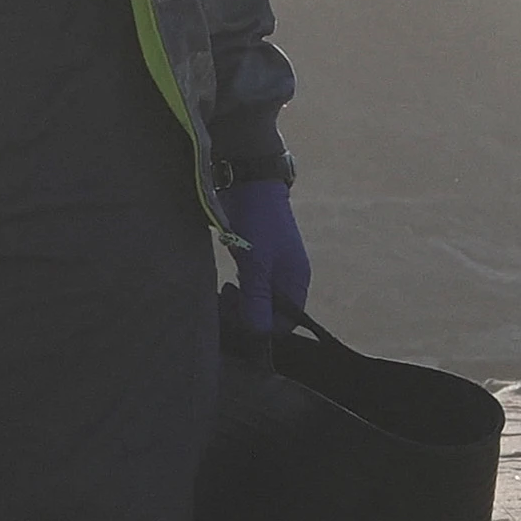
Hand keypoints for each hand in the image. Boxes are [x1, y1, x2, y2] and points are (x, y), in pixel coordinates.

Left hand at [219, 177, 309, 344]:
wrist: (250, 185)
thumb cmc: (258, 224)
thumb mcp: (256, 265)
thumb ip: (256, 301)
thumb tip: (258, 335)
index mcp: (296, 283)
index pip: (283, 324)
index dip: (259, 328)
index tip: (235, 318)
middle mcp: (288, 280)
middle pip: (269, 315)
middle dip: (246, 315)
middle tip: (224, 301)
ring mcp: (273, 270)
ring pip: (258, 302)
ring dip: (240, 304)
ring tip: (224, 292)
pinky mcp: (258, 261)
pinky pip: (251, 289)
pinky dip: (239, 292)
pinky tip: (227, 284)